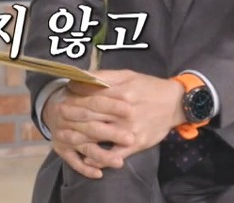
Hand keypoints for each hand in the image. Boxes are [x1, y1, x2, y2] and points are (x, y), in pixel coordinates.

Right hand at [42, 80, 134, 179]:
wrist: (50, 106)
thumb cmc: (77, 95)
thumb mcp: (86, 83)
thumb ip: (98, 81)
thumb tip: (110, 82)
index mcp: (73, 100)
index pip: (94, 103)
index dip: (111, 106)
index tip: (129, 110)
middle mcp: (66, 118)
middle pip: (90, 127)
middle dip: (110, 133)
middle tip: (130, 139)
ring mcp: (63, 135)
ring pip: (83, 146)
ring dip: (101, 155)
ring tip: (119, 162)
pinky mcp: (61, 149)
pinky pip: (73, 161)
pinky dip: (85, 168)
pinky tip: (98, 174)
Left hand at [45, 70, 185, 176]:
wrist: (175, 104)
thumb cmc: (148, 87)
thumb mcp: (127, 75)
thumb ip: (104, 76)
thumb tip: (80, 77)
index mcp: (122, 93)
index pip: (91, 95)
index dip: (74, 97)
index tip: (62, 96)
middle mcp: (124, 112)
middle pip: (92, 114)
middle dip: (72, 114)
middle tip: (58, 113)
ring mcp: (129, 129)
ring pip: (99, 134)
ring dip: (79, 135)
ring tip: (65, 134)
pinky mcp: (136, 144)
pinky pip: (115, 153)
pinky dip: (100, 158)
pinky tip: (87, 159)